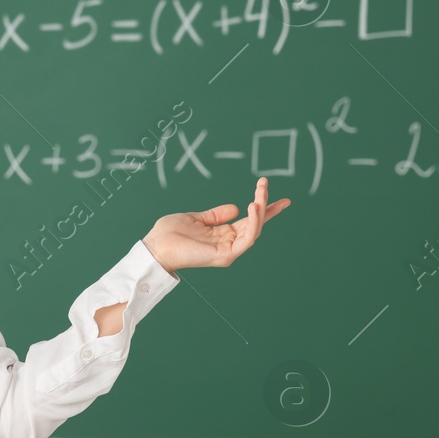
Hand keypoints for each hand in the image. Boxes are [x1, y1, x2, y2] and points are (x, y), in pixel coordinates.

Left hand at [142, 177, 289, 275]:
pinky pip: (246, 239)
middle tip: (264, 182)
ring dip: (260, 210)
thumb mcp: (197, 218)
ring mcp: (228, 251)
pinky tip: (253, 207)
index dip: (266, 208)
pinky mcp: (225, 255)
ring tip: (259, 193)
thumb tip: (236, 208)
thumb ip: (216, 215)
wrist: (156, 245)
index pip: (250, 221)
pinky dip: (253, 224)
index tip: (282, 199)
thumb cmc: (170, 233)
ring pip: (254, 230)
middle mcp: (229, 244)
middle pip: (256, 223)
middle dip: (264, 203)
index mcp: (223, 235)